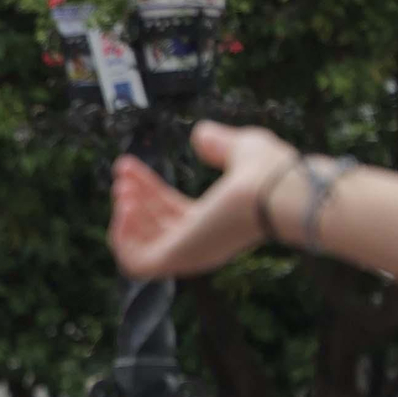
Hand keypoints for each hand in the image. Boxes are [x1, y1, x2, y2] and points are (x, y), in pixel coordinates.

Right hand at [108, 121, 298, 279]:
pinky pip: (136, 263)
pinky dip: (121, 239)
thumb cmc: (269, 172)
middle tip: (121, 170)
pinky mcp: (178, 259)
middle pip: (153, 225)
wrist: (275, 191)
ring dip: (124, 218)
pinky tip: (123, 208)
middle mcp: (200, 241)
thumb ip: (219, 143)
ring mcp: (189, 253)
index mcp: (214, 220)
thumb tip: (200, 133)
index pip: (169, 209)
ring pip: (141, 246)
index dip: (146, 187)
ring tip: (123, 188)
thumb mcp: (241, 147)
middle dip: (132, 197)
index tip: (127, 165)